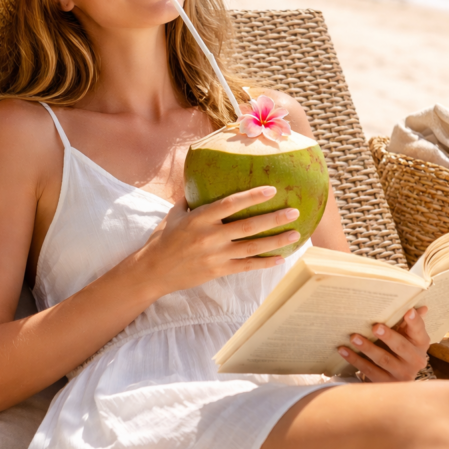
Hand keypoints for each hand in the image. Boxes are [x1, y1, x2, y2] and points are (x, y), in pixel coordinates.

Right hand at [135, 185, 300, 295]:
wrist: (152, 271)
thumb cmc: (163, 239)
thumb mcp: (174, 214)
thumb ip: (191, 198)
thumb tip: (202, 177)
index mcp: (199, 219)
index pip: (230, 204)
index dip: (252, 196)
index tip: (272, 189)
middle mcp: (210, 237)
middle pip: (248, 227)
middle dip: (273, 219)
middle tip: (294, 211)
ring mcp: (216, 256)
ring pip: (252, 247)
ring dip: (276, 241)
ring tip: (295, 234)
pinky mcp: (218, 271)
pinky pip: (246, 266)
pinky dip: (264, 262)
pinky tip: (280, 259)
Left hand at [337, 307, 429, 382]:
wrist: (397, 376)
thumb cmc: (401, 348)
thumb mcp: (407, 335)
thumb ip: (409, 322)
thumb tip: (420, 307)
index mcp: (420, 344)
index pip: (419, 331)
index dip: (415, 322)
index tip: (409, 312)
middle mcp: (415, 360)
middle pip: (401, 347)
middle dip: (388, 336)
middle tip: (375, 327)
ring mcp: (401, 374)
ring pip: (383, 360)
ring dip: (367, 348)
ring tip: (354, 338)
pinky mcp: (386, 383)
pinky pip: (369, 370)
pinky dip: (355, 360)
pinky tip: (344, 350)